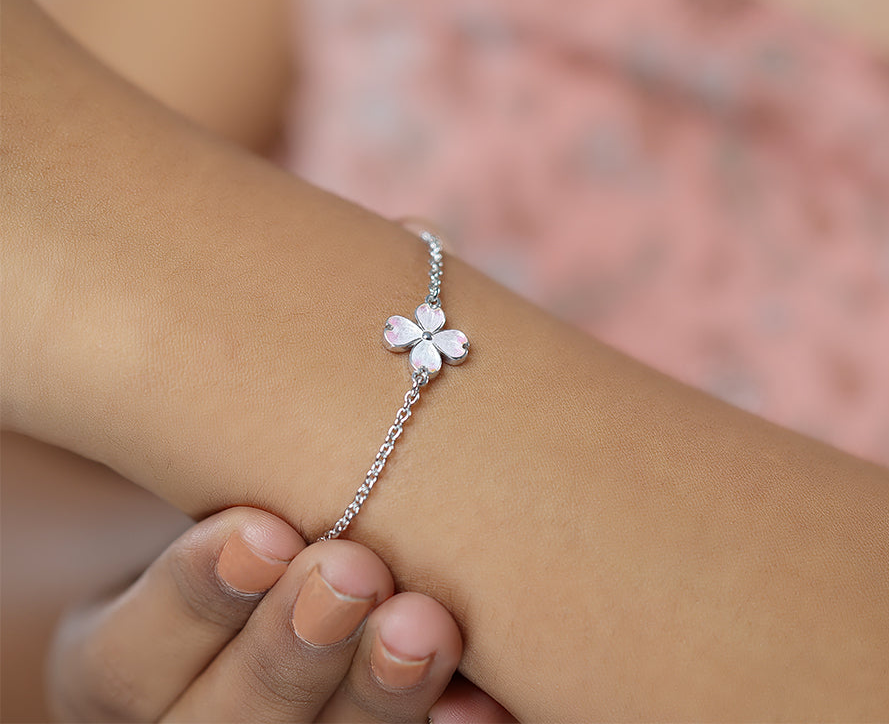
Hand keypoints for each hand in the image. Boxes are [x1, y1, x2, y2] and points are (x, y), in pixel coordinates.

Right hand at [48, 507, 514, 721]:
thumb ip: (221, 483)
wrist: (290, 572)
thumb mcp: (204, 494)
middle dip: (291, 650)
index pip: (126, 667)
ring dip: (378, 694)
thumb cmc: (250, 504)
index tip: (260, 527)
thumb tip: (256, 467)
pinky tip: (483, 700)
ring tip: (426, 624)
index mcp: (126, 668)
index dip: (193, 601)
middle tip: (351, 571)